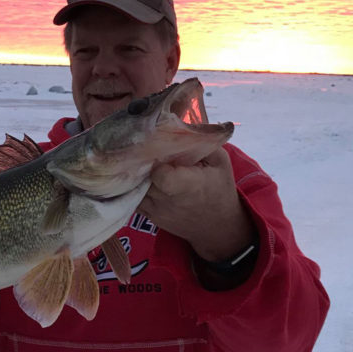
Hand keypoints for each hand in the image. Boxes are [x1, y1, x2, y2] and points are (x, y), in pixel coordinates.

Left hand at [138, 147, 255, 261]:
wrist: (216, 226)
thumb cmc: (219, 189)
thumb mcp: (220, 162)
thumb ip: (203, 143)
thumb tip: (181, 125)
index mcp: (188, 186)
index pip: (161, 176)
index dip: (155, 160)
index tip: (157, 149)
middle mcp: (168, 201)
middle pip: (143, 178)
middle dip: (141, 162)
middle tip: (143, 148)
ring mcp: (156, 210)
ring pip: (133, 188)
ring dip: (134, 173)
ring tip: (140, 160)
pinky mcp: (148, 215)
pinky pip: (132, 198)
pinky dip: (133, 185)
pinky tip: (139, 174)